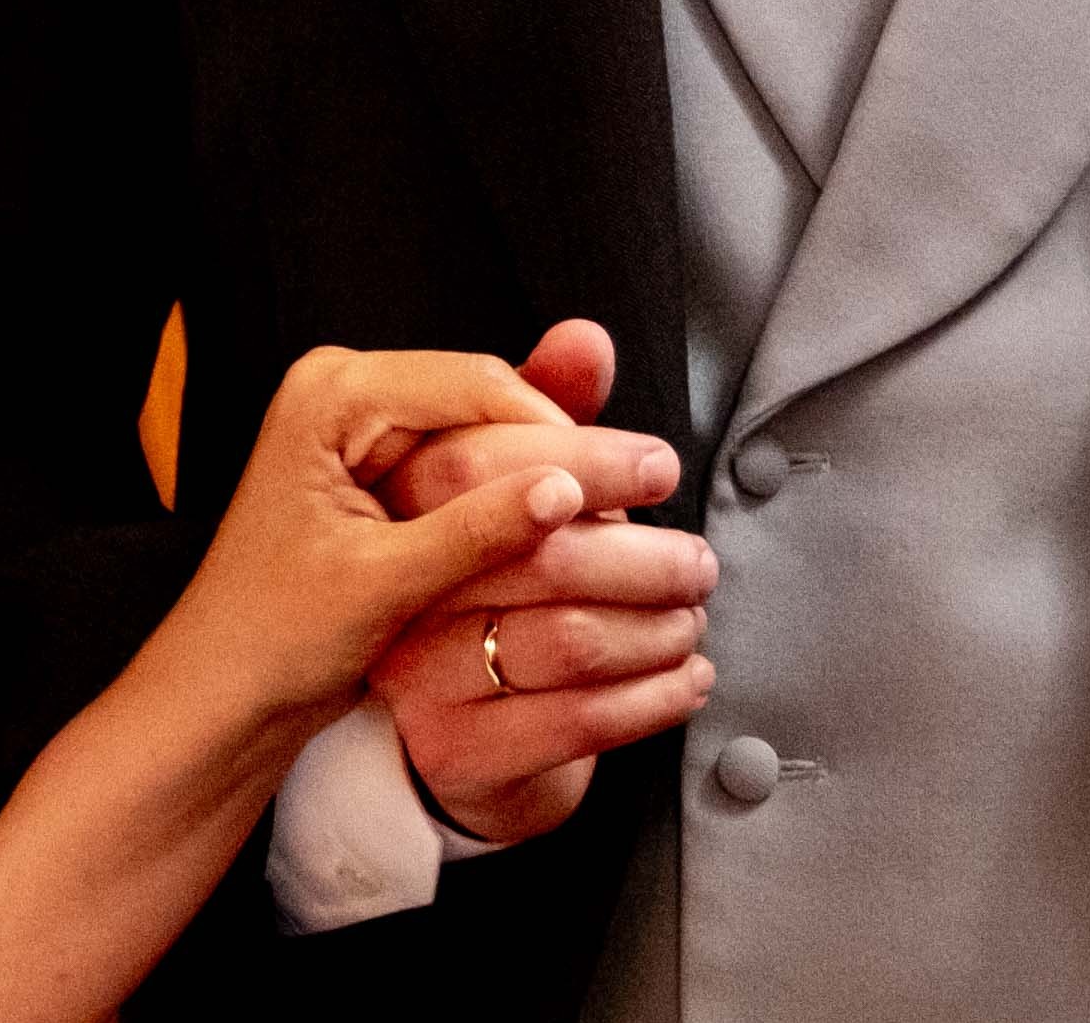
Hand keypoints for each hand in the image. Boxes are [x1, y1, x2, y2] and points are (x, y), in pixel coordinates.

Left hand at [179, 347, 608, 726]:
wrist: (226, 688)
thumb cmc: (272, 636)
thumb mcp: (379, 585)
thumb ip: (471, 533)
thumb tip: (561, 491)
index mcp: (329, 397)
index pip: (474, 385)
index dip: (558, 432)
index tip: (626, 477)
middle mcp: (345, 396)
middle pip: (487, 401)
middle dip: (568, 448)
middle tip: (651, 481)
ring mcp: (364, 431)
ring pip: (487, 436)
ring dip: (551, 474)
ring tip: (629, 512)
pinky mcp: (381, 472)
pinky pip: (468, 469)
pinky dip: (516, 500)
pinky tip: (573, 530)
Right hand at [370, 319, 715, 843]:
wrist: (440, 734)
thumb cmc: (484, 587)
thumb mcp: (506, 489)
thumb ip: (541, 412)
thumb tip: (585, 338)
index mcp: (392, 508)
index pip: (478, 464)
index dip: (581, 456)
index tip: (657, 468)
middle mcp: (398, 591)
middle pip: (535, 554)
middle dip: (642, 554)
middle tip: (697, 560)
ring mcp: (419, 678)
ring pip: (565, 638)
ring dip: (656, 626)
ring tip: (691, 615)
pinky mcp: (458, 750)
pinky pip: (575, 721)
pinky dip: (652, 698)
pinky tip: (686, 678)